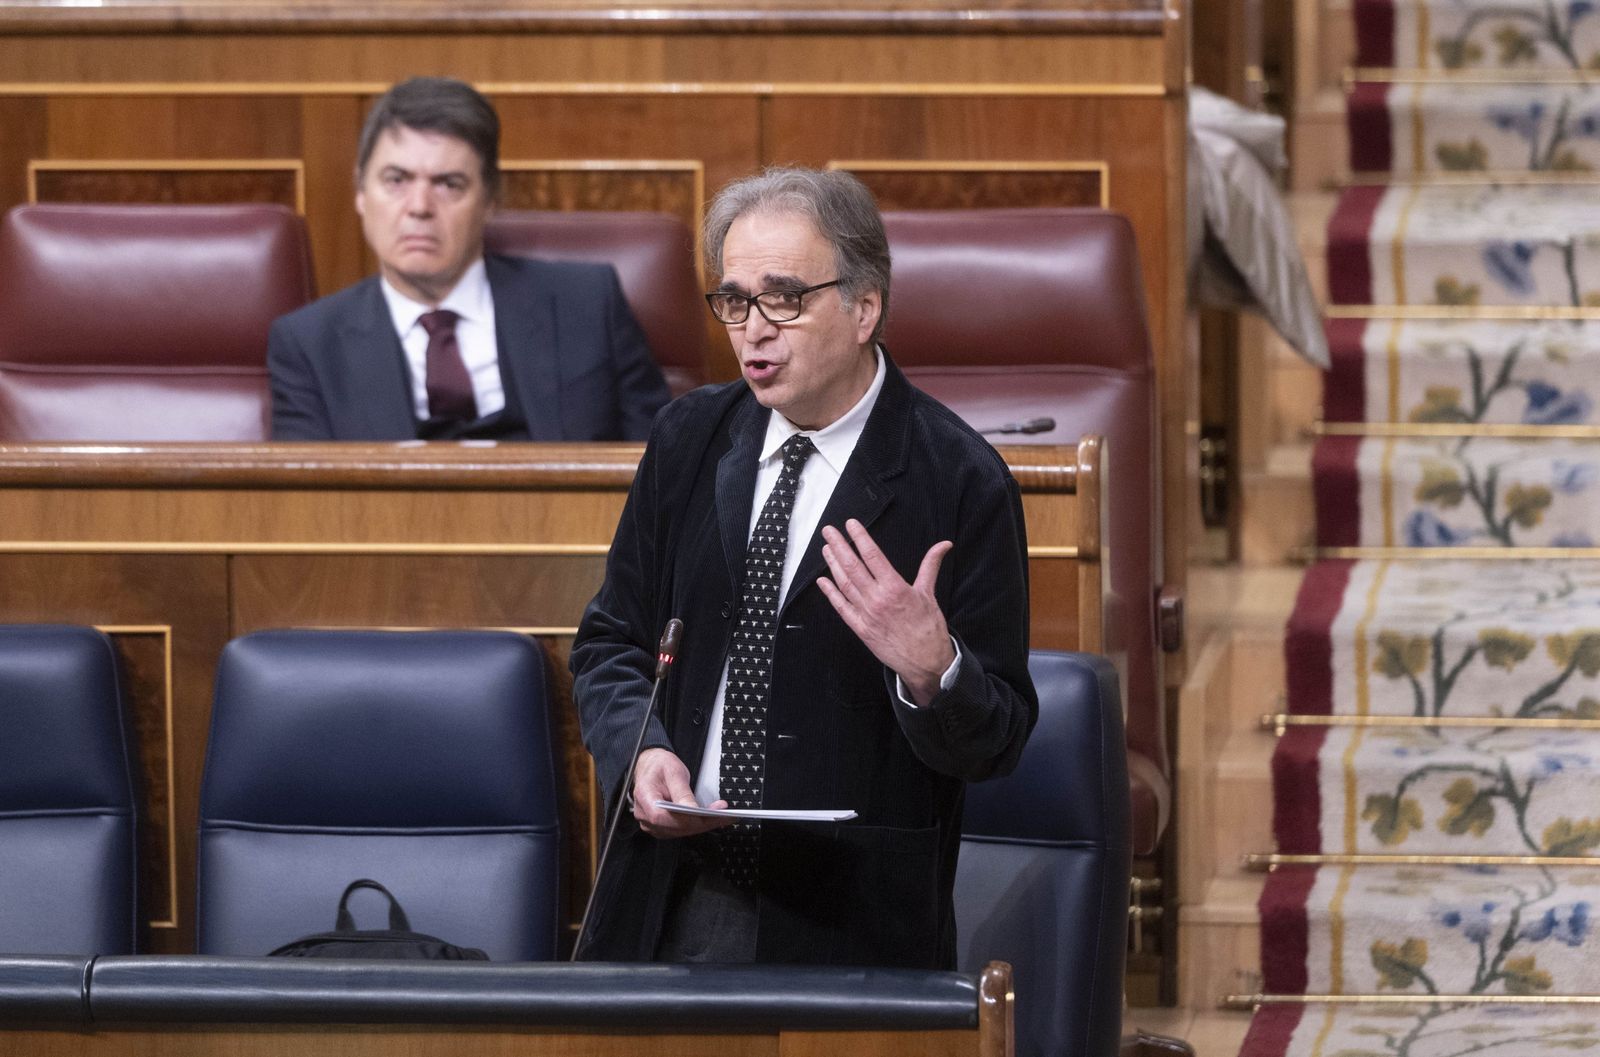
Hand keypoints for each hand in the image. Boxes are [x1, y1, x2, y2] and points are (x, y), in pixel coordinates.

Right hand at [630, 747, 733, 837]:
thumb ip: (682, 792)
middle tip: (724, 815)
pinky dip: (696, 826)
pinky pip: (679, 830)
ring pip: (679, 831)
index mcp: (644, 797)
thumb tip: (692, 810)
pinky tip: (710, 819)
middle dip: (701, 823)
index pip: (662, 816)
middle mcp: (644, 814)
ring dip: (702, 826)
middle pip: (674, 827)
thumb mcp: (673, 771)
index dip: (685, 820)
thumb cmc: (659, 766)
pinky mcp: (660, 827)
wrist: (651, 766)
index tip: (707, 816)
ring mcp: (650, 823)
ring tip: (721, 816)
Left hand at [818, 518, 955, 706]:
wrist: (926, 662)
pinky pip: (841, 608)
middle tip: (828, 531)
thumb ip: (930, 565)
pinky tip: (822, 581)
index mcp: (895, 588)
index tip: (851, 525)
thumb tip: (944, 545)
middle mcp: (877, 600)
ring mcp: (866, 614)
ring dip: (833, 565)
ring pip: (844, 584)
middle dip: (839, 546)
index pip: (873, 556)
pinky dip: (830, 593)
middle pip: (853, 567)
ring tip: (826, 549)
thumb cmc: (929, 629)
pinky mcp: (860, 628)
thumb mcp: (929, 593)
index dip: (860, 538)